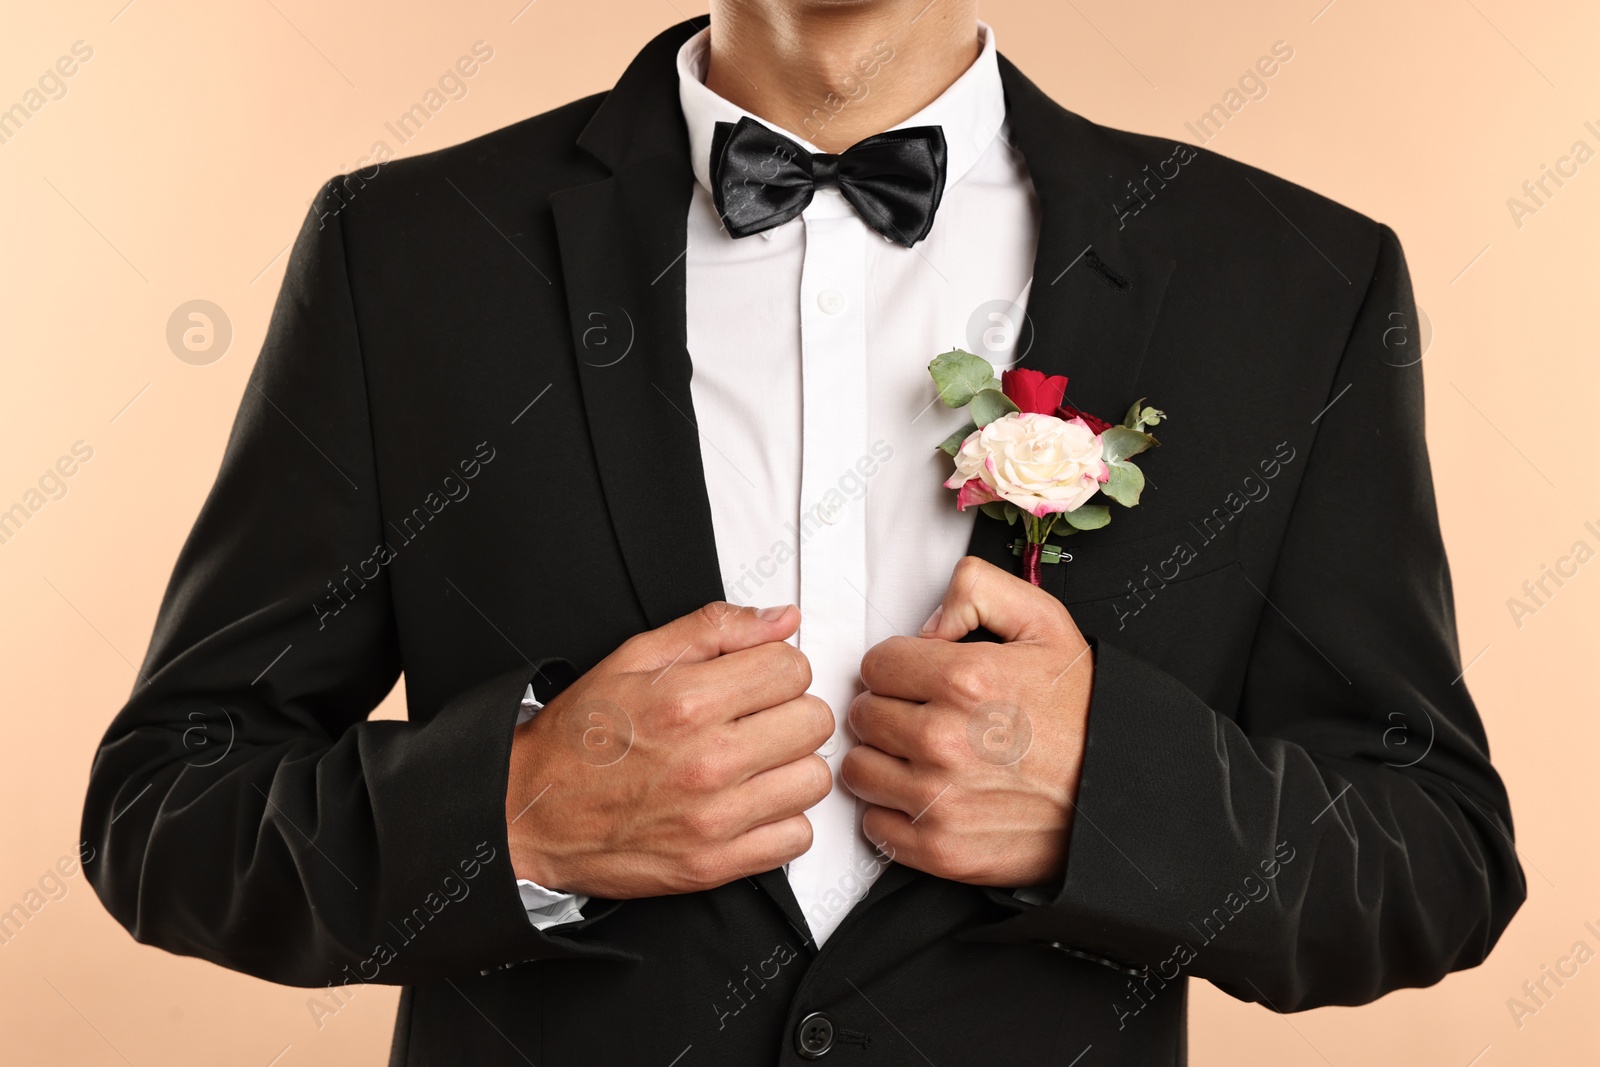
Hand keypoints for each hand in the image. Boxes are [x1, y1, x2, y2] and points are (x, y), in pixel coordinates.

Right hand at [506, 602, 833, 898]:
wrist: (528, 813)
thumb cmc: (578, 738)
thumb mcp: (633, 658)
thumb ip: (714, 629)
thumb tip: (781, 618)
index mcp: (688, 701)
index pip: (793, 667)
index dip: (777, 668)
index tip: (756, 682)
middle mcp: (708, 760)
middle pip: (813, 721)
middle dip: (789, 713)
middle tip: (756, 721)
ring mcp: (714, 818)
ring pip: (812, 778)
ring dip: (790, 767)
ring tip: (753, 764)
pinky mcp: (714, 864)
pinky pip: (796, 837)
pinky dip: (781, 821)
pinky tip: (749, 804)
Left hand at [842, 556, 1093, 887]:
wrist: (1119, 794)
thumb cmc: (1081, 714)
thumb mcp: (1044, 623)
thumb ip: (978, 591)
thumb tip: (927, 624)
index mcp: (964, 679)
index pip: (875, 665)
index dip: (898, 668)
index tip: (920, 680)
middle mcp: (944, 740)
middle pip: (863, 715)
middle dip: (889, 709)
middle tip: (925, 716)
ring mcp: (939, 799)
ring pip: (859, 769)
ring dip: (884, 761)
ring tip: (922, 757)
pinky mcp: (939, 848)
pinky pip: (875, 825)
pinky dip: (894, 812)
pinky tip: (928, 796)